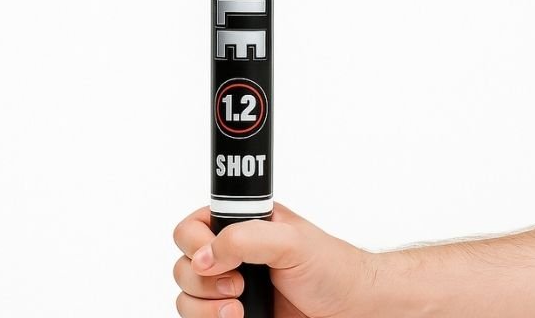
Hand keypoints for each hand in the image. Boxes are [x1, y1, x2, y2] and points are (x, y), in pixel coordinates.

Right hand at [172, 202, 375, 317]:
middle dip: (203, 280)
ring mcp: (229, 289)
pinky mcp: (234, 316)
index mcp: (239, 225)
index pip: (191, 228)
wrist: (351, 308)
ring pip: (186, 297)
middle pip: (182, 265)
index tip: (216, 258)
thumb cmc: (330, 267)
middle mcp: (230, 255)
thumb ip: (245, 239)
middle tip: (238, 284)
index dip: (196, 244)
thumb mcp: (290, 240)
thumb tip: (206, 254)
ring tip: (239, 309)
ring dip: (205, 307)